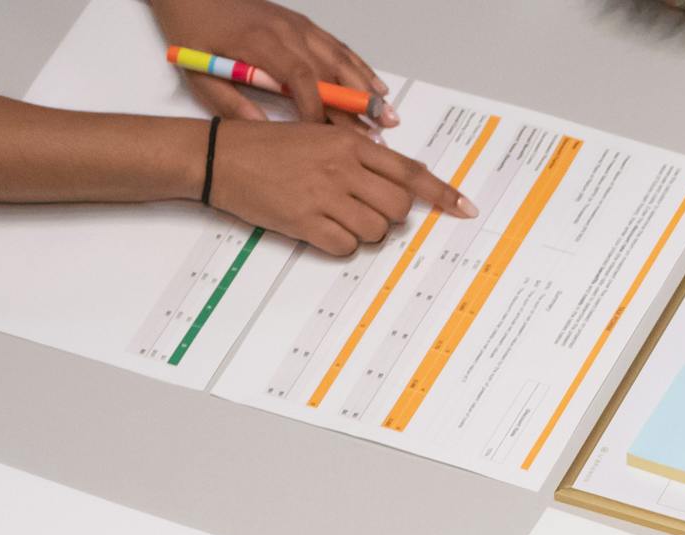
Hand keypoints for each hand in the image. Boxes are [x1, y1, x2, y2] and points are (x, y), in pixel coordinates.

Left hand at [150, 0, 390, 124]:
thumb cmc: (192, 32)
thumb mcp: (197, 74)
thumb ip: (228, 104)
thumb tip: (261, 131)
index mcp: (260, 43)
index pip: (300, 77)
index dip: (317, 107)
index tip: (325, 135)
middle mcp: (285, 31)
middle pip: (329, 71)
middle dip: (357, 104)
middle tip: (379, 132)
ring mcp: (297, 26)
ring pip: (339, 58)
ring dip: (366, 87)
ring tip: (388, 114)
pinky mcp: (301, 24)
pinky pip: (336, 46)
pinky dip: (359, 66)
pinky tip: (376, 85)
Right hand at [207, 119, 471, 254]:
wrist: (218, 157)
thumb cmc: (268, 147)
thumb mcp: (318, 137)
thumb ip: (358, 155)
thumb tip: (395, 183)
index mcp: (348, 143)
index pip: (409, 171)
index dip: (442, 194)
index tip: (465, 209)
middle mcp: (341, 167)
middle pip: (398, 208)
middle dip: (390, 215)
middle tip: (365, 208)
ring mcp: (324, 196)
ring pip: (376, 231)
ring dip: (364, 231)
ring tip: (334, 214)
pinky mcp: (306, 222)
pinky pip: (347, 247)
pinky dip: (340, 244)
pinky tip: (319, 227)